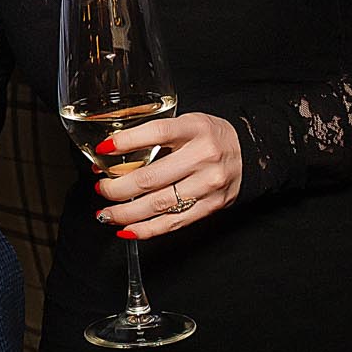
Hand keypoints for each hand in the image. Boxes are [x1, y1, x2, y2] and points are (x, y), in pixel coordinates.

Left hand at [91, 111, 240, 240]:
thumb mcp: (187, 122)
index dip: (126, 142)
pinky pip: (174, 222)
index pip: (156, 133)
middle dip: (118, 188)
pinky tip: (128, 230)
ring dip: (126, 213)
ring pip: (159, 204)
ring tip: (106, 214)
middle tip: (101, 189)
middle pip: (151, 177)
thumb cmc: (210, 136)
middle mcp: (203, 156)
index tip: (103, 149)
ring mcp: (208, 184)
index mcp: (194, 128)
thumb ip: (156, 134)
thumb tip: (113, 152)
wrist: (250, 152)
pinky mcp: (211, 206)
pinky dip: (147, 229)